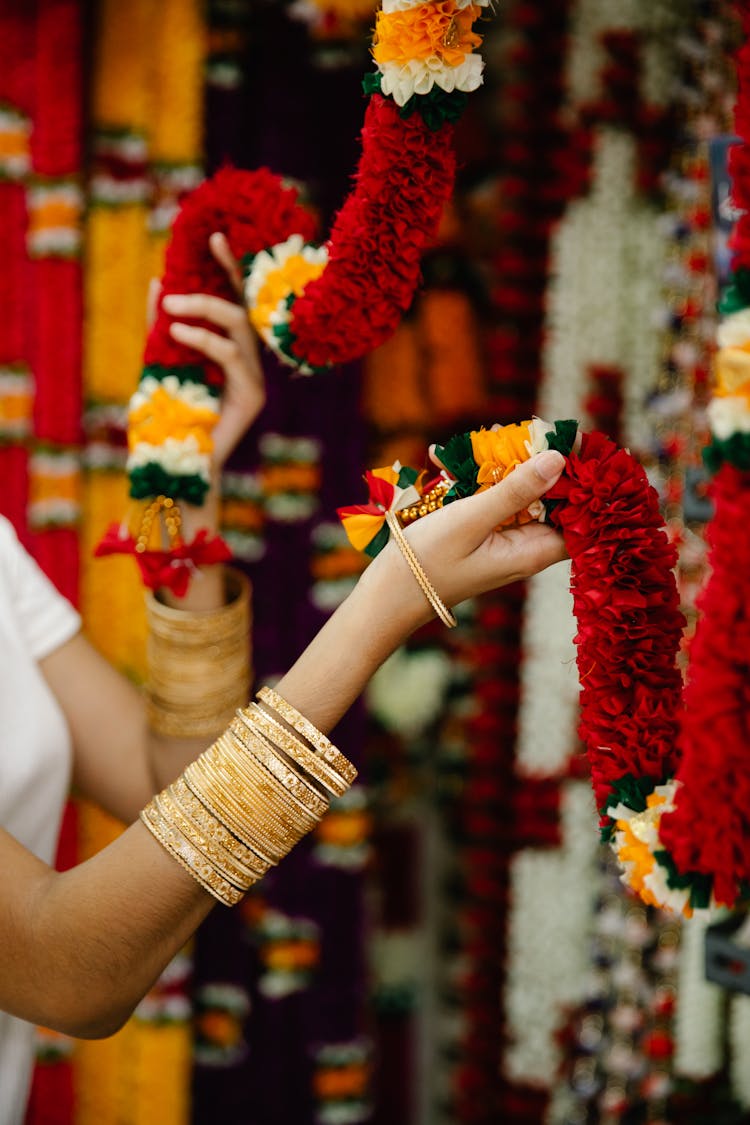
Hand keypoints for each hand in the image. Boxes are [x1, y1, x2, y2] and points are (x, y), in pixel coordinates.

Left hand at [158, 232, 264, 470]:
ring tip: (172, 308)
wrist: (174, 464)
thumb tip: (158, 281)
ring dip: (204, 309)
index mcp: (231, 350)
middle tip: (186, 271)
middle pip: (244, 307)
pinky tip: (180, 331)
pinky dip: (204, 339)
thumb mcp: (158, 362)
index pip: (236, 301)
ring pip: (240, 327)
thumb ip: (160, 327)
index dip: (230, 268)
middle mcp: (248, 361)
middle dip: (221, 279)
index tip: (214, 235)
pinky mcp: (252, 396)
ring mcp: (254, 378)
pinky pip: (231, 356)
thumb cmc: (168, 418)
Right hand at [366, 450, 567, 628]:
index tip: (573, 443)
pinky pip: (493, 500)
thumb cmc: (429, 562)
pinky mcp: (482, 533)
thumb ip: (516, 490)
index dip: (584, 482)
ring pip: (521, 495)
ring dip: (508, 464)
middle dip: (541, 462)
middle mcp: (525, 546)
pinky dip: (481, 478)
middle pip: (551, 499)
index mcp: (533, 551)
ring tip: (491, 432)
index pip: (581, 516)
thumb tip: (558, 459)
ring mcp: (504, 539)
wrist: (388, 593)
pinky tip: (453, 458)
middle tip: (528, 428)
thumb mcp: (472, 520)